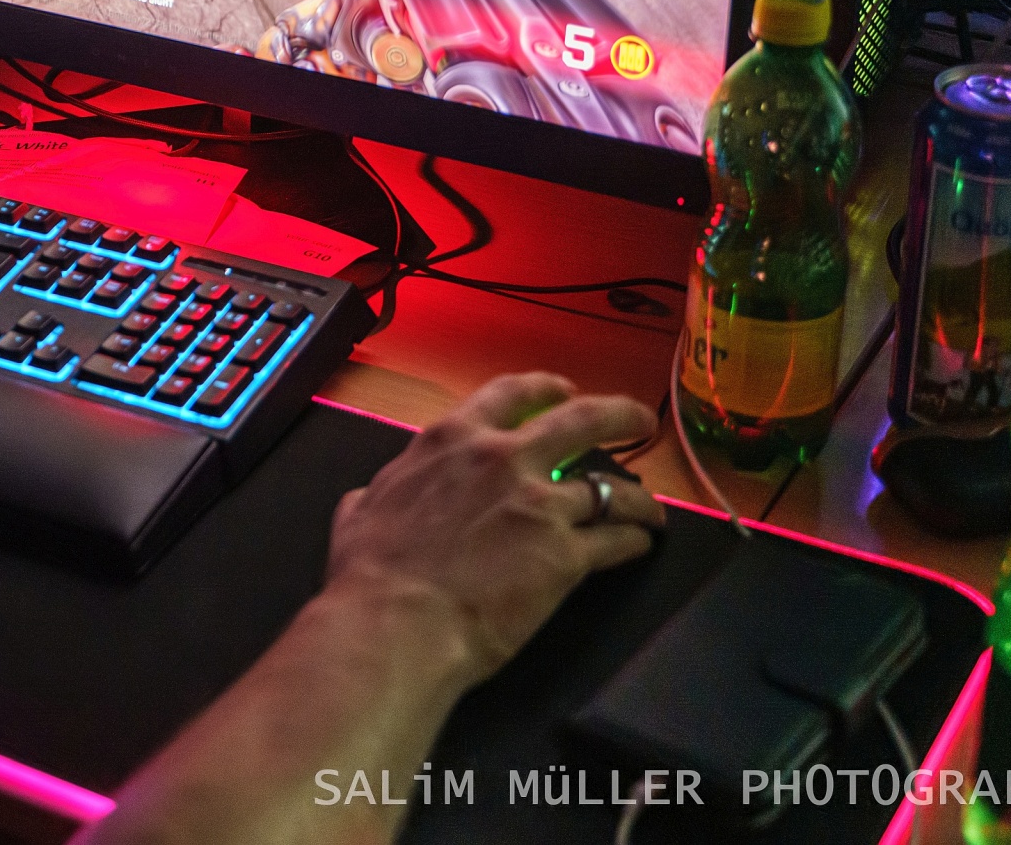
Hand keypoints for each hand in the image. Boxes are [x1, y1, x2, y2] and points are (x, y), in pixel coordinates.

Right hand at [322, 373, 661, 688]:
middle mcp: (503, 459)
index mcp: (452, 441)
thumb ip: (379, 494)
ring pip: (610, 488)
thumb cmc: (372, 570)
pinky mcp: (566, 554)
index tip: (563, 393)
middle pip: (583, 420)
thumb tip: (371, 499)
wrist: (398, 621)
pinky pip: (616, 540)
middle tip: (639, 423)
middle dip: (620, 416)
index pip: (509, 394)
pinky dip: (632, 540)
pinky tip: (638, 546)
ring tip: (650, 509)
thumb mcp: (360, 510)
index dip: (545, 389)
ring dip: (636, 498)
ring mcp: (541, 504)